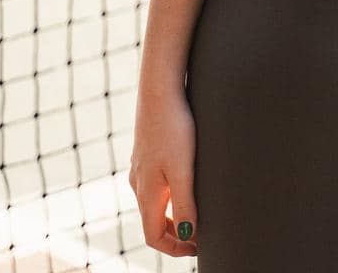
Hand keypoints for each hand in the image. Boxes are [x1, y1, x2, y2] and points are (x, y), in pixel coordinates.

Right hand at [129, 84, 199, 256]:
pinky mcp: (145, 151)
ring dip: (171, 214)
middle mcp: (138, 183)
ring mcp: (140, 166)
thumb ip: (184, 204)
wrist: (159, 89)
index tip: (198, 247)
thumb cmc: (173, 128)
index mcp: (146, 193)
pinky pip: (154, 183)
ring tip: (195, 211)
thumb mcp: (183, 170)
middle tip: (199, 234)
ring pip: (153, 202)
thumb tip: (188, 236)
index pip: (153, 236)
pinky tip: (183, 181)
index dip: (175, 248)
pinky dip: (168, 194)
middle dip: (174, 233)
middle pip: (152, 221)